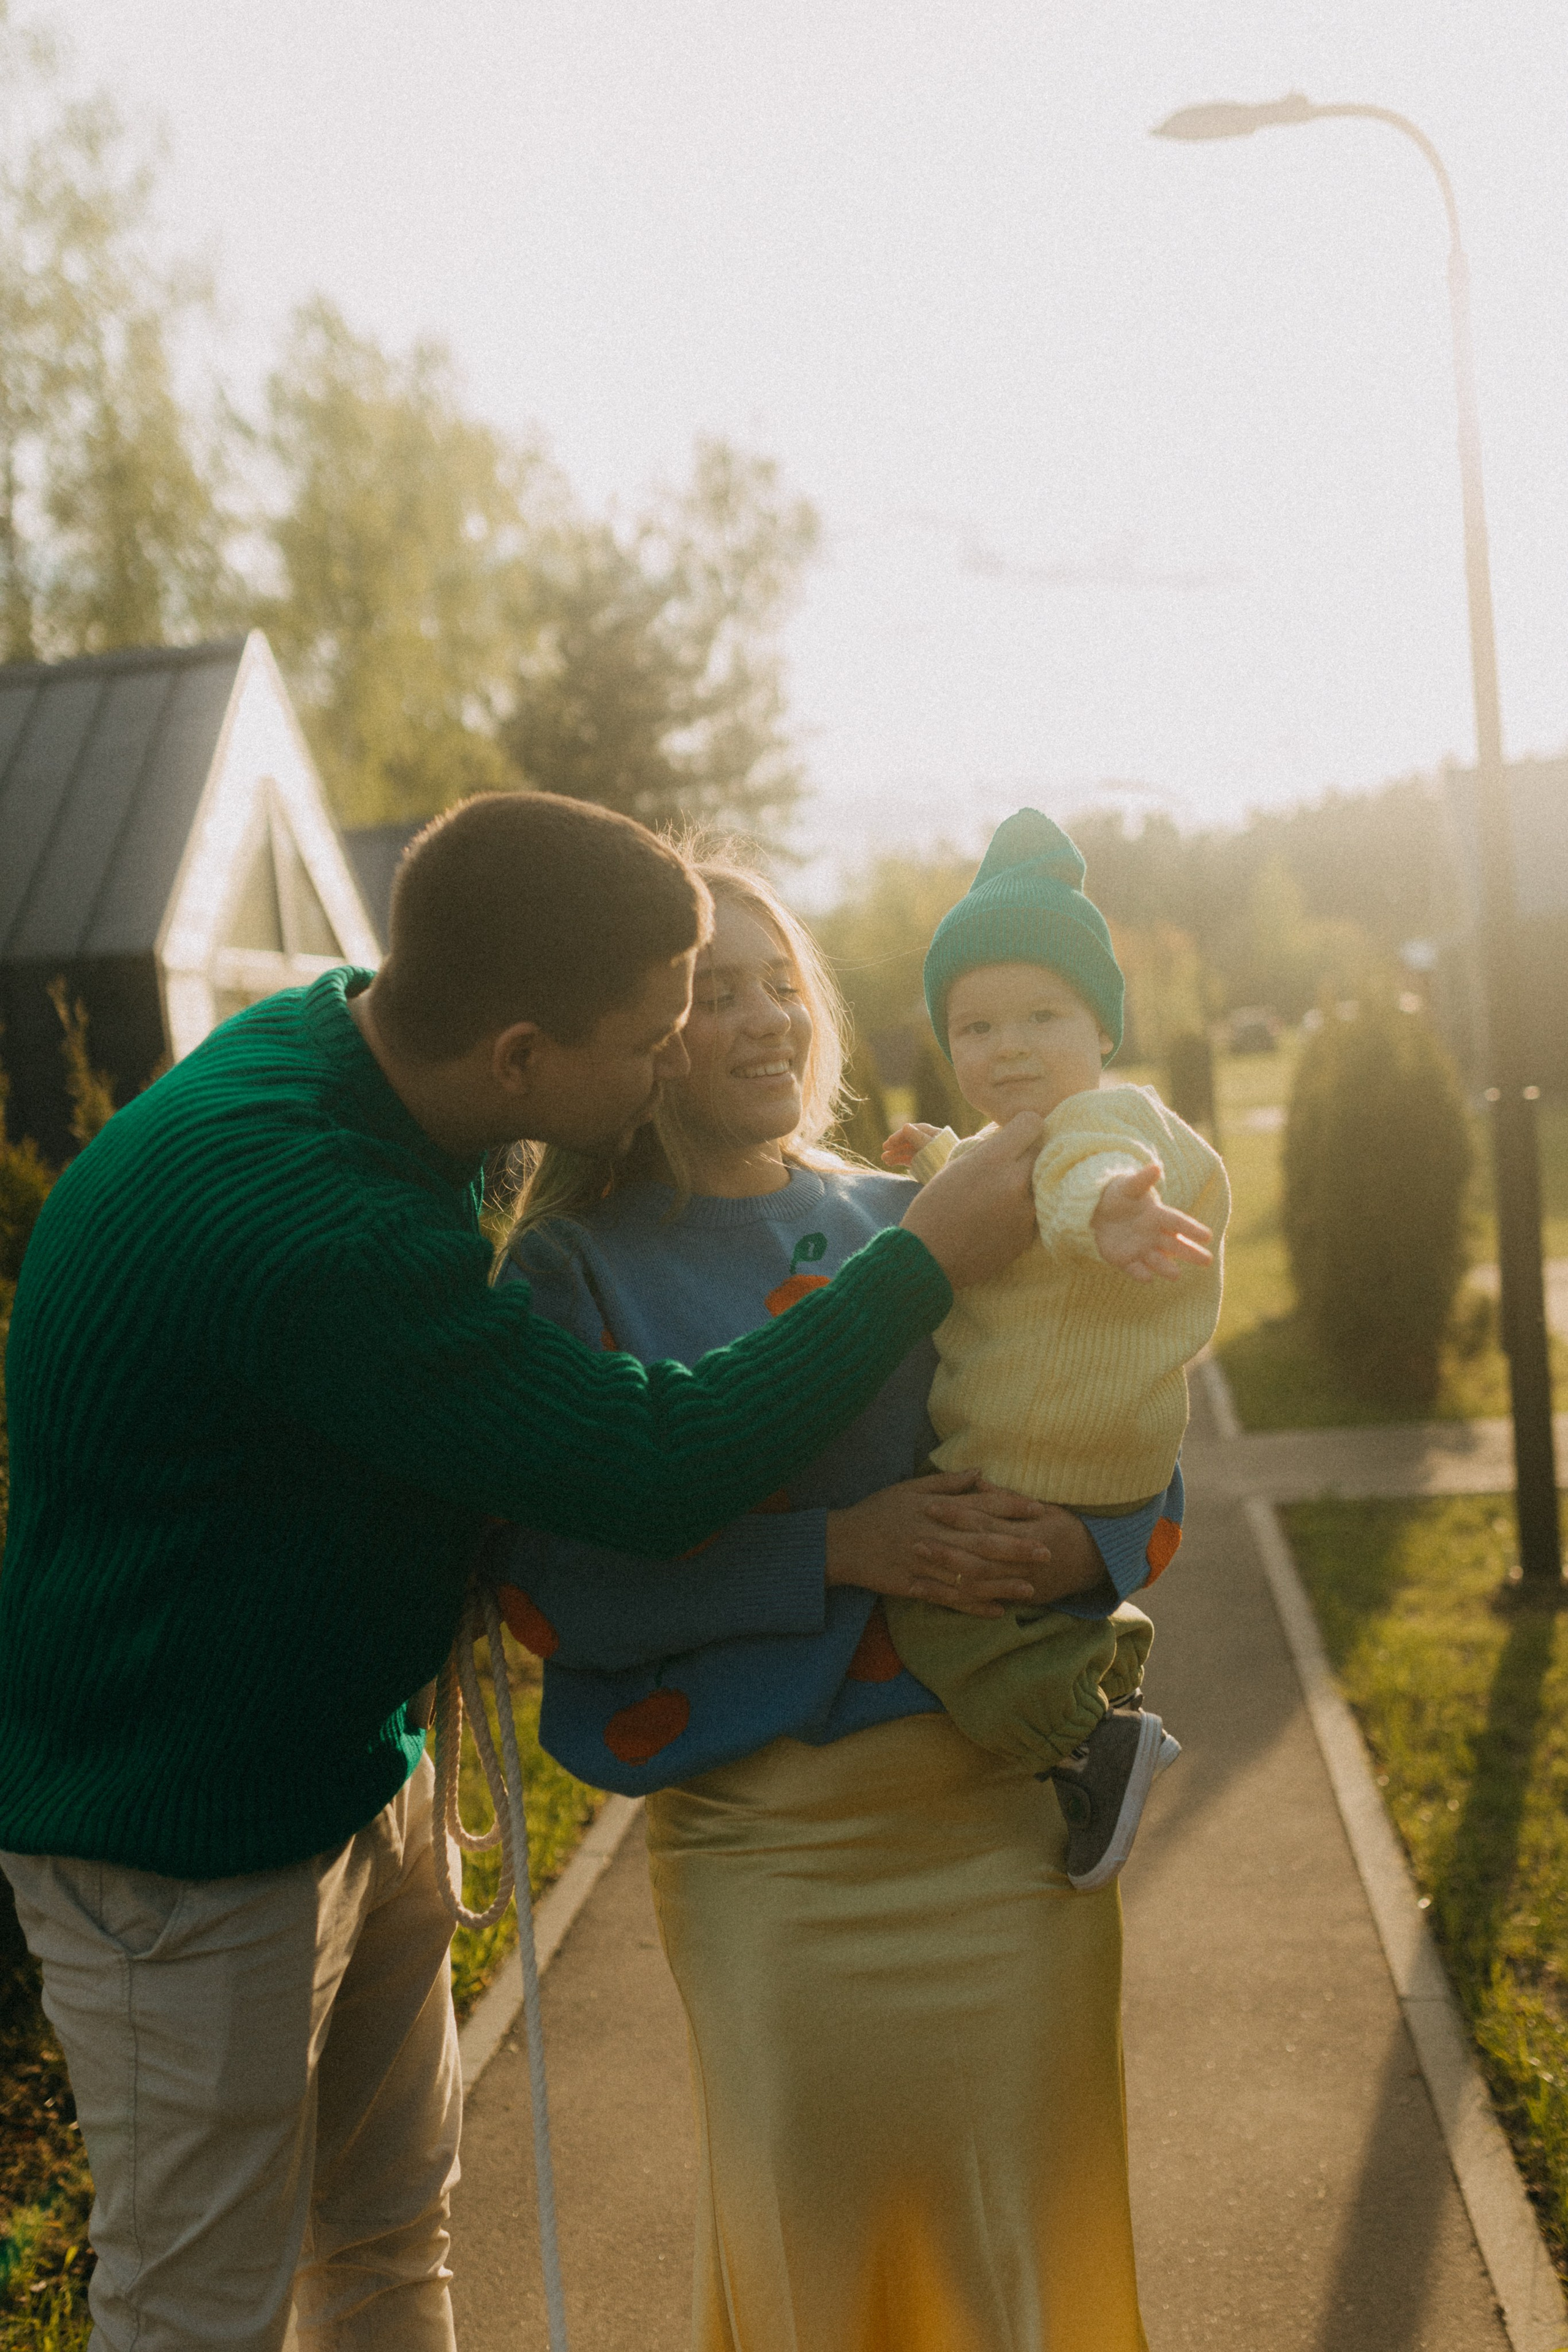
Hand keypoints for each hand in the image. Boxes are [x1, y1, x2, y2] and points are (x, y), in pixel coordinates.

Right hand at [824, 1472, 1103, 1616]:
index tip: (1040, 1510)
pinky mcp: (914, 1586)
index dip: (1012, 1508)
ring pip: (969, 1574)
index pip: (980, 1507)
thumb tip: (981, 1472)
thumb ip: (947, 1483)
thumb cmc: (877, 1511)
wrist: (841, 1542)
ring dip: (1002, 1581)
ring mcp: (925, 1563)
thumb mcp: (909, 1488)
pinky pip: (948, 1598)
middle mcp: (935, 1535)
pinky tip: (997, 1610)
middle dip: (1017, 1547)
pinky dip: (973, 1606)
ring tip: (1032, 1587)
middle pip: (982, 1542)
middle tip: (1048, 1552)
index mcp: (935, 1509)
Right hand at [882, 1121, 939, 1169]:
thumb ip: (918, 1138)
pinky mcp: (924, 1162)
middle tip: (884, 1149)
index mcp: (933, 1134)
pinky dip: (900, 1160)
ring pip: (908, 1150)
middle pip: (909, 1140)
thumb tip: (905, 1126)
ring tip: (884, 1159)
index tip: (889, 1142)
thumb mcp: (930, 1148)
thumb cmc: (944, 1159)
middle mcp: (929, 1142)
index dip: (900, 1135)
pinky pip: (909, 1159)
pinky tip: (890, 1162)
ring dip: (895, 1153)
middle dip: (896, 1145)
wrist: (956, 1178)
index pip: (913, 1130)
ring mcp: (926, 1152)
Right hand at [899, 1112, 1042, 1287]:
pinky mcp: (1029, 1235)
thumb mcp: (956, 1167)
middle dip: (1026, 1154)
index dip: (1022, 1127)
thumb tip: (1014, 1138)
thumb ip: (989, 1150)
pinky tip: (999, 1218)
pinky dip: (1022, 1209)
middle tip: (1007, 1165)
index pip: (1032, 1122)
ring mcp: (1026, 1211)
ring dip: (1025, 1183)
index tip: (1015, 1135)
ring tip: (999, 1196)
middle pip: (1041, 1151)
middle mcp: (1016, 1182)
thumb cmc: (934, 1208)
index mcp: (993, 1159)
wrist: (929, 1258)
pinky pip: (1035, 1209)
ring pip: (1040, 1181)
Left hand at [1092, 1160, 1213, 1282]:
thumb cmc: (1120, 1196)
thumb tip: (1155, 1167)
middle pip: (1175, 1245)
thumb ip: (1142, 1180)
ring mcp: (1141, 1249)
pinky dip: (1140, 1273)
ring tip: (1176, 1275)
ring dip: (1166, 1267)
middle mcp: (1154, 1235)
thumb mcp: (1129, 1186)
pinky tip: (1147, 1278)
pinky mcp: (1126, 1260)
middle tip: (1208, 1261)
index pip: (1178, 1223)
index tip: (1208, 1236)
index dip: (1192, 1229)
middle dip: (1191, 1253)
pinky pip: (1134, 1268)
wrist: (1099, 1210)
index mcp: (1158, 1215)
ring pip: (1157, 1260)